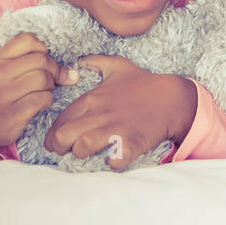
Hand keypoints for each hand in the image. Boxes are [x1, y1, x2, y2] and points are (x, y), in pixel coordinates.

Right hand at [0, 32, 77, 149]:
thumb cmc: (0, 94)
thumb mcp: (7, 72)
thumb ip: (32, 61)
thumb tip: (72, 72)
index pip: (27, 39)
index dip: (42, 49)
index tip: (42, 61)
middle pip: (41, 60)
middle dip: (53, 70)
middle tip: (51, 80)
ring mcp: (4, 95)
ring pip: (43, 79)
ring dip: (50, 87)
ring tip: (43, 92)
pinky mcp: (12, 114)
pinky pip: (42, 99)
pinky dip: (47, 101)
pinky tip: (39, 104)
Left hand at [45, 55, 195, 170]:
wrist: (173, 98)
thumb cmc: (144, 83)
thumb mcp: (118, 66)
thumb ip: (95, 62)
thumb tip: (79, 61)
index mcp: (93, 98)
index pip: (60, 121)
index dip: (52, 135)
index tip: (56, 141)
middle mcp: (100, 114)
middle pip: (64, 136)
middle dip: (60, 147)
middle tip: (66, 150)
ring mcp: (116, 129)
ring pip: (83, 147)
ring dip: (82, 154)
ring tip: (87, 153)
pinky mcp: (132, 143)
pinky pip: (112, 160)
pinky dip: (110, 162)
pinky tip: (112, 157)